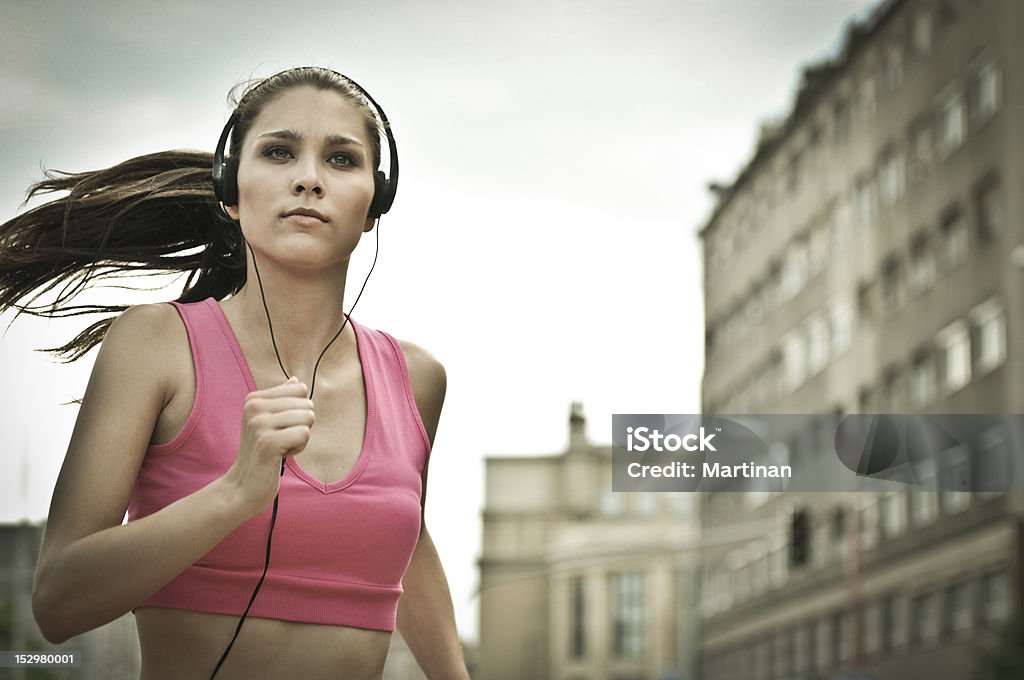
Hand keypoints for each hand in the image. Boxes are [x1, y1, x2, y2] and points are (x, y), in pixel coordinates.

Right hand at [223, 376, 314, 516]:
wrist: (244, 486)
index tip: (281, 427)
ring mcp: (259, 424)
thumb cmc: (262, 453)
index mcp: (254, 399)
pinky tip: (281, 456)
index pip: (300, 389)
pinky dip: (299, 448)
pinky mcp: (268, 442)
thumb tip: (296, 380)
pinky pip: (304, 434)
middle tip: (281, 441)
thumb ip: (282, 401)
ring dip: (301, 438)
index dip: (298, 411)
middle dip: (302, 425)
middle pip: (307, 404)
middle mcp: (254, 407)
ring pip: (308, 418)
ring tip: (281, 448)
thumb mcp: (269, 422)